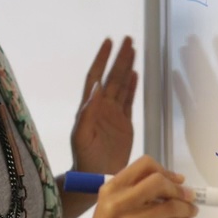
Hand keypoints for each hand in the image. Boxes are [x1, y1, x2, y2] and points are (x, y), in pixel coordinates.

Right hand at [66, 156, 197, 217]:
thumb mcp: (110, 204)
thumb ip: (134, 191)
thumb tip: (170, 182)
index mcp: (112, 189)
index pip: (145, 165)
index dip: (166, 171)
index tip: (177, 180)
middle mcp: (119, 203)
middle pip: (159, 181)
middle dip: (178, 189)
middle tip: (188, 195)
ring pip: (171, 206)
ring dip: (187, 207)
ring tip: (190, 210)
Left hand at [71, 37, 137, 175]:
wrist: (95, 177)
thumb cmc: (83, 158)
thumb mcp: (81, 135)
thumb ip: (87, 112)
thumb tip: (96, 87)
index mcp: (89, 107)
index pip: (96, 77)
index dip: (101, 59)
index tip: (108, 42)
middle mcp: (101, 107)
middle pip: (112, 77)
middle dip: (119, 58)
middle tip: (127, 40)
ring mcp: (113, 114)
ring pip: (121, 85)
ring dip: (126, 68)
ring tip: (133, 50)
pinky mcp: (124, 124)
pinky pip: (129, 100)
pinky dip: (132, 87)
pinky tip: (135, 74)